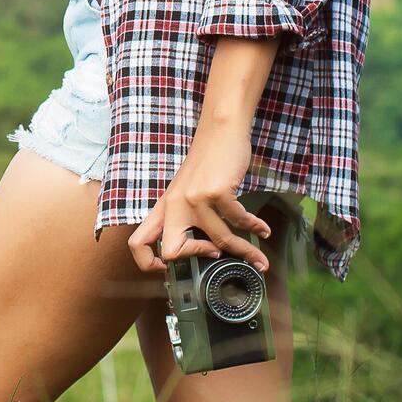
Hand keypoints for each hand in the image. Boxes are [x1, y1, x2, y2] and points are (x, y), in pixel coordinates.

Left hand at [125, 116, 273, 274]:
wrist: (220, 131)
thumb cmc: (207, 163)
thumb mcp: (186, 190)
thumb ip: (185, 217)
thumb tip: (204, 250)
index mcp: (164, 208)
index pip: (138, 243)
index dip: (148, 263)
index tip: (169, 271)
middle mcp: (174, 205)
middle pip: (171, 252)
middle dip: (198, 260)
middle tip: (217, 258)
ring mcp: (194, 199)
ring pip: (219, 242)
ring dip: (244, 252)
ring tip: (258, 258)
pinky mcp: (216, 192)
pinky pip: (239, 221)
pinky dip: (255, 228)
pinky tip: (263, 230)